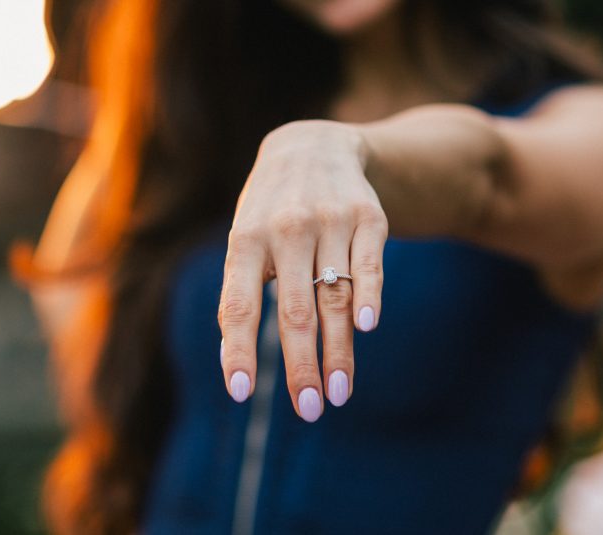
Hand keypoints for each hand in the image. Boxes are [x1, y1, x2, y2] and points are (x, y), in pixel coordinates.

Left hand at [218, 120, 387, 421]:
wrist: (313, 148)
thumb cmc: (269, 211)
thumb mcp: (243, 239)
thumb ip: (238, 293)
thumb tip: (232, 362)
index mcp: (245, 240)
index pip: (238, 305)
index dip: (238, 350)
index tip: (240, 393)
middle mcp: (286, 229)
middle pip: (294, 310)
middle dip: (301, 364)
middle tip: (308, 409)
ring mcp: (330, 221)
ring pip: (335, 296)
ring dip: (338, 349)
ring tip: (338, 393)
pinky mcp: (367, 217)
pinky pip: (369, 264)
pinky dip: (370, 295)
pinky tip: (368, 328)